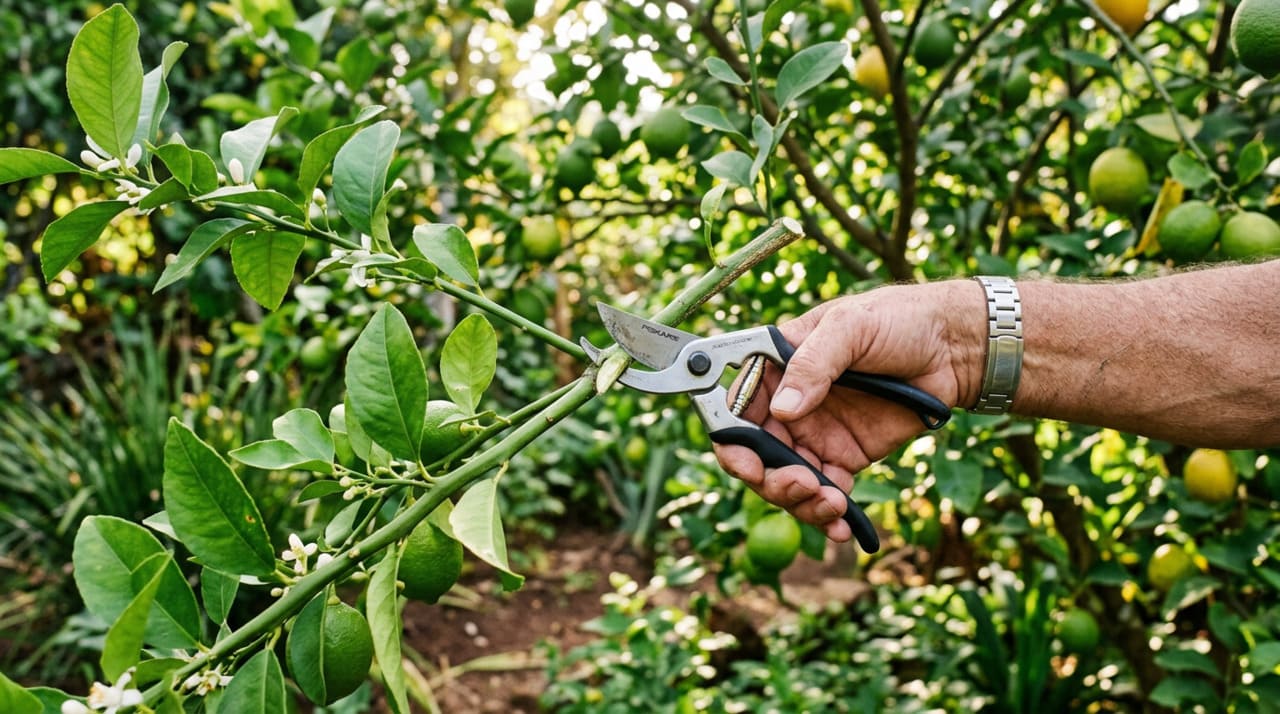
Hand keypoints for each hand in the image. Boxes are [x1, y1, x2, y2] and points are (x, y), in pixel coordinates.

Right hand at [714, 280, 982, 541]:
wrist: (954, 347)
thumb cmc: (898, 320)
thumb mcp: (851, 327)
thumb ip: (814, 363)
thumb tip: (785, 408)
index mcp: (776, 367)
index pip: (736, 406)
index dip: (732, 439)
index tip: (748, 463)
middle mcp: (788, 405)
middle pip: (755, 455)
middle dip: (770, 479)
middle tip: (801, 485)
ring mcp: (814, 434)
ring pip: (786, 481)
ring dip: (799, 501)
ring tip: (831, 504)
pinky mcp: (844, 458)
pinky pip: (825, 493)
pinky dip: (827, 516)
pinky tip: (842, 527)